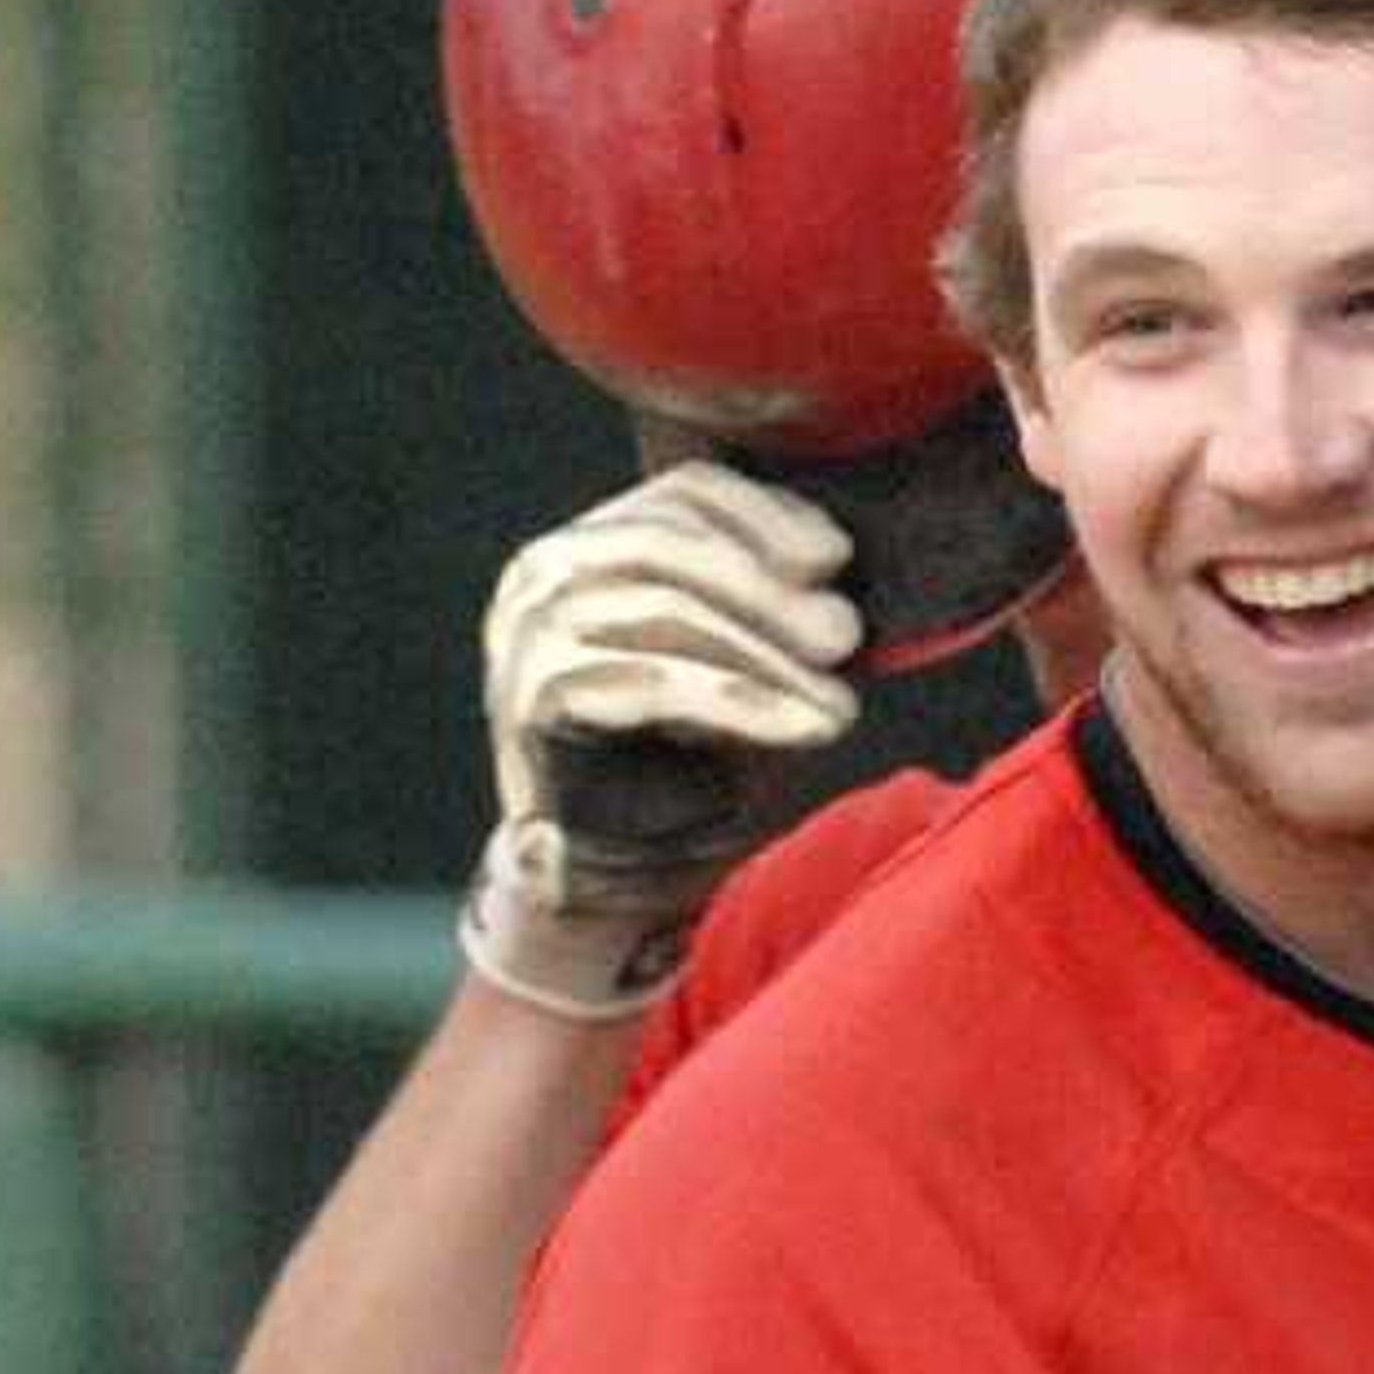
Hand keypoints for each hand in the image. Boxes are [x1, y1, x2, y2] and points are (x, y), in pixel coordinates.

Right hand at [459, 463, 864, 1020]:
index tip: (836, 556)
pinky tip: (806, 726)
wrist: (612, 878)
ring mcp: (527, 632)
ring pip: (667, 612)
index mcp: (590, 545)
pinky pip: (655, 684)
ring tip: (838, 701)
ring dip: (768, 655)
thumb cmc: (686, 770)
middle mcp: (543, 574)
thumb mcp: (743, 669)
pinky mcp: (532, 698)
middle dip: (772, 591)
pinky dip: (741, 704)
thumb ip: (773, 609)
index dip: (765, 516)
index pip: (683, 494)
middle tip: (846, 636)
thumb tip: (837, 571)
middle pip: (674, 546)